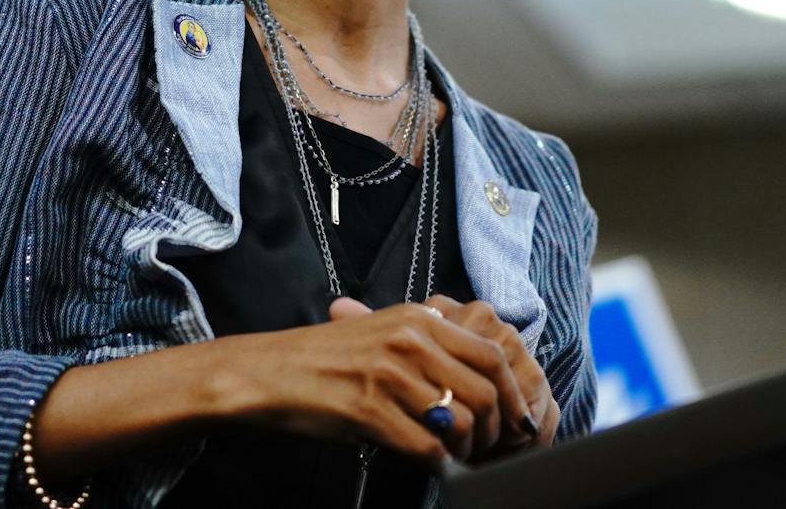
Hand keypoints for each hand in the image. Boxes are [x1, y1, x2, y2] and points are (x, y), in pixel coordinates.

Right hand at [220, 297, 540, 469]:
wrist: (269, 372)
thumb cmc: (324, 357)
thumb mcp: (380, 328)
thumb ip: (426, 339)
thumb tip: (476, 367)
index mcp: (416, 319)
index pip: (491, 353)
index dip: (514, 392)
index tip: (516, 418)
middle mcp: (408, 340)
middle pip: (486, 390)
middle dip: (497, 428)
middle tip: (489, 447)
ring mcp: (389, 374)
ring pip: (461, 422)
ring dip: (467, 450)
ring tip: (456, 457)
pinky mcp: (370, 410)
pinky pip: (427, 448)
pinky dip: (438, 465)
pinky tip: (429, 466)